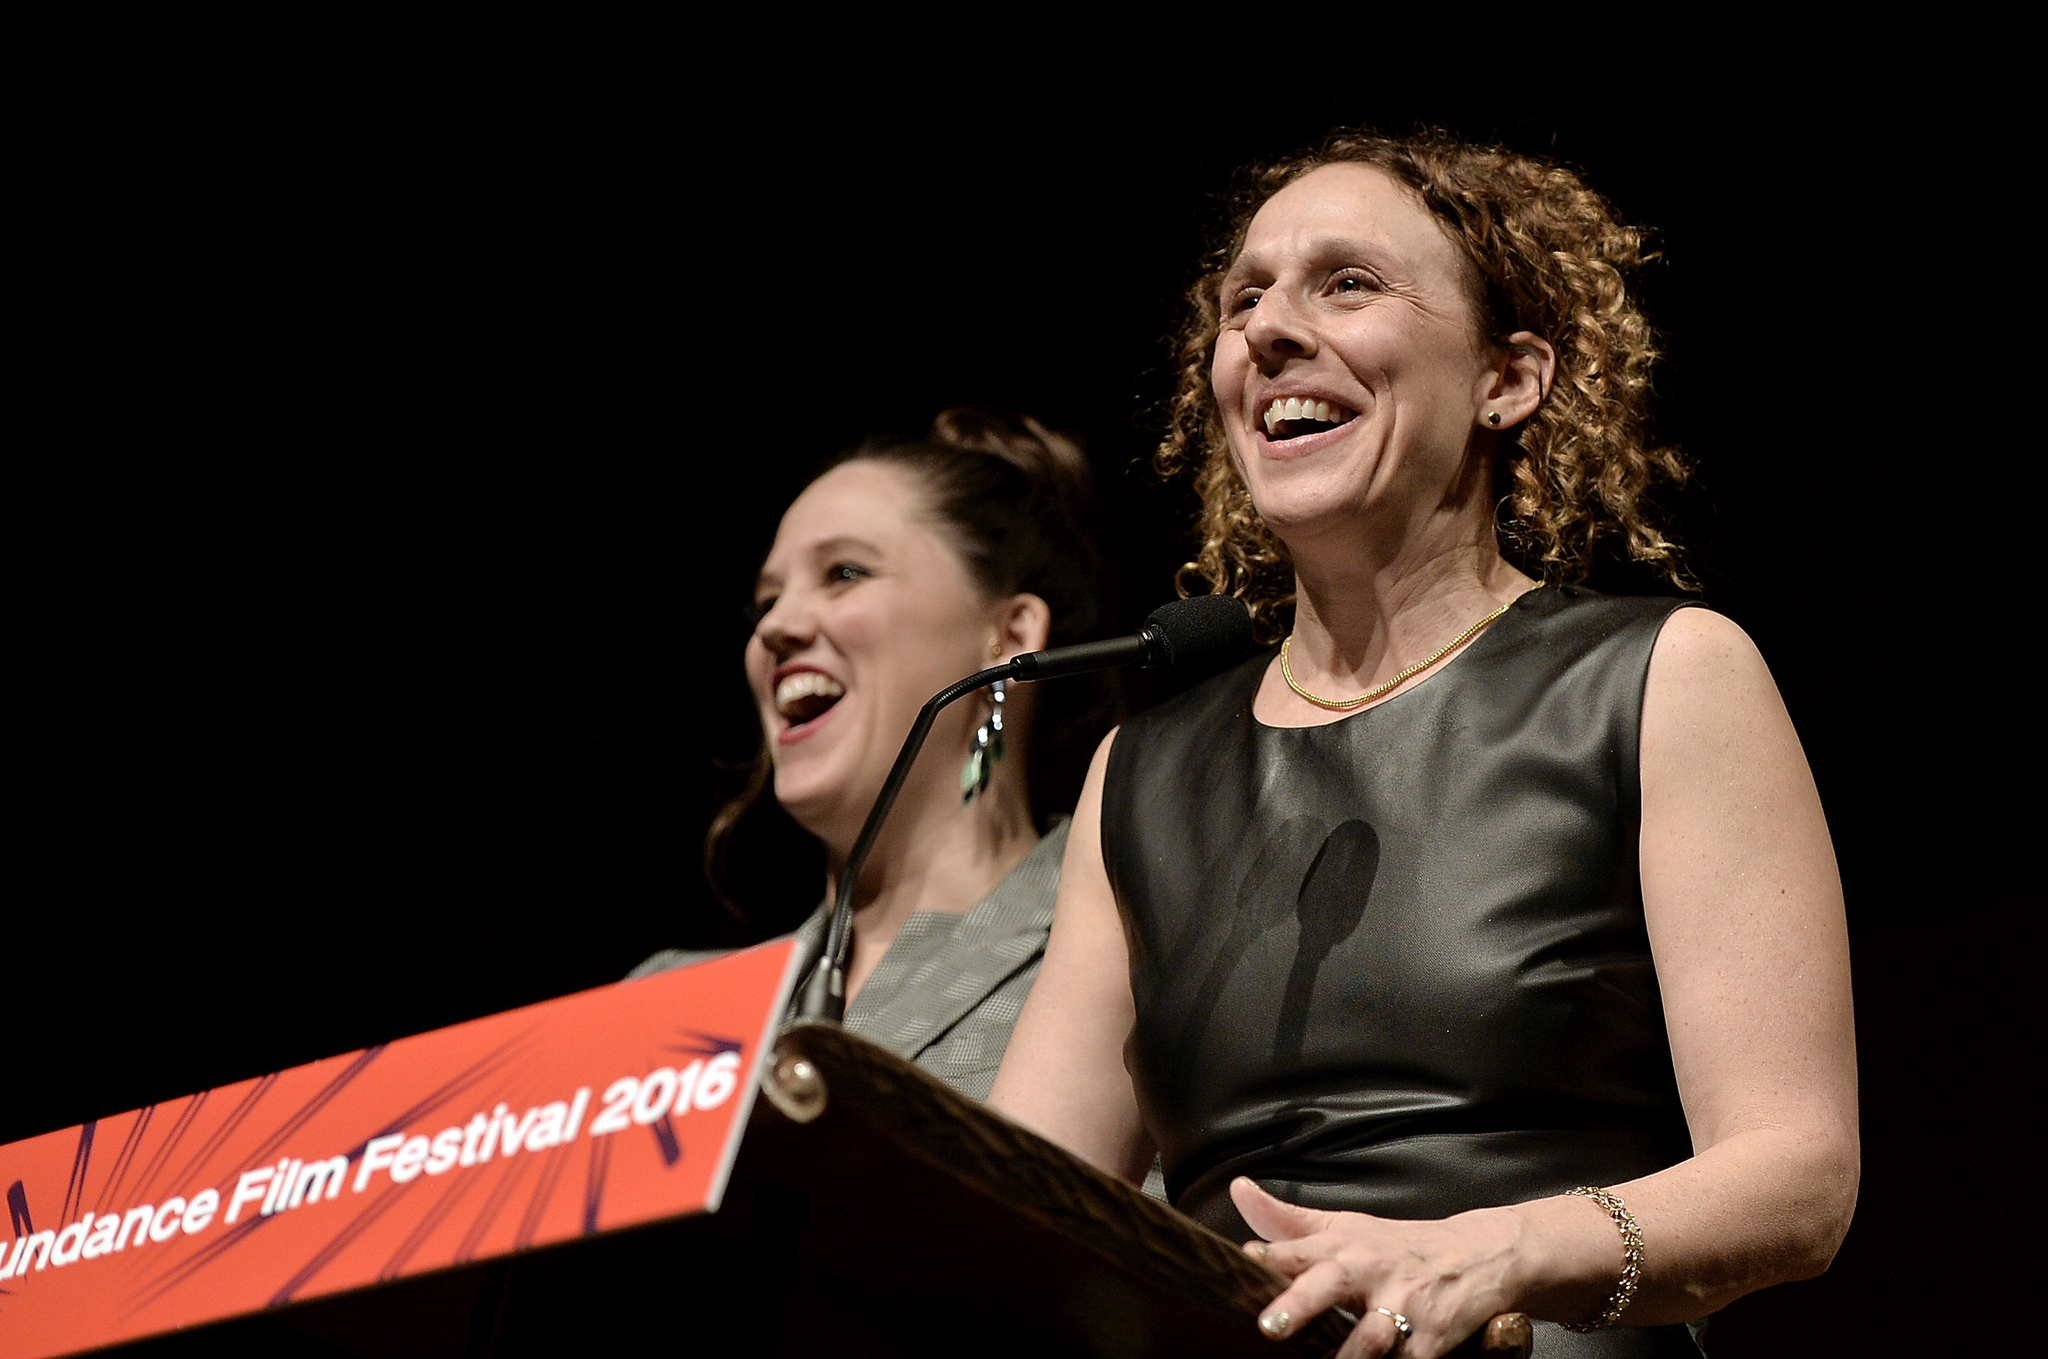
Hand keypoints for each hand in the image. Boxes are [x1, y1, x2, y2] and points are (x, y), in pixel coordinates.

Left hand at [1233, 1177, 1519, 1358]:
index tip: (1245, 1259)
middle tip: (1270, 1326)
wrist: (1478, 1254)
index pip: (1298, 1247)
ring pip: (1370, 1336)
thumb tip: (1237, 1189)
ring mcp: (1404, 1305)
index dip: (1271, 1254)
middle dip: (1301, 1305)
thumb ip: (1286, 1220)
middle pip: (1330, 1284)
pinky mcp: (1434, 1337)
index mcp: (1341, 1245)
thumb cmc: (1395, 1245)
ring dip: (1348, 1355)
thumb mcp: (1343, 1227)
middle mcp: (1370, 1271)